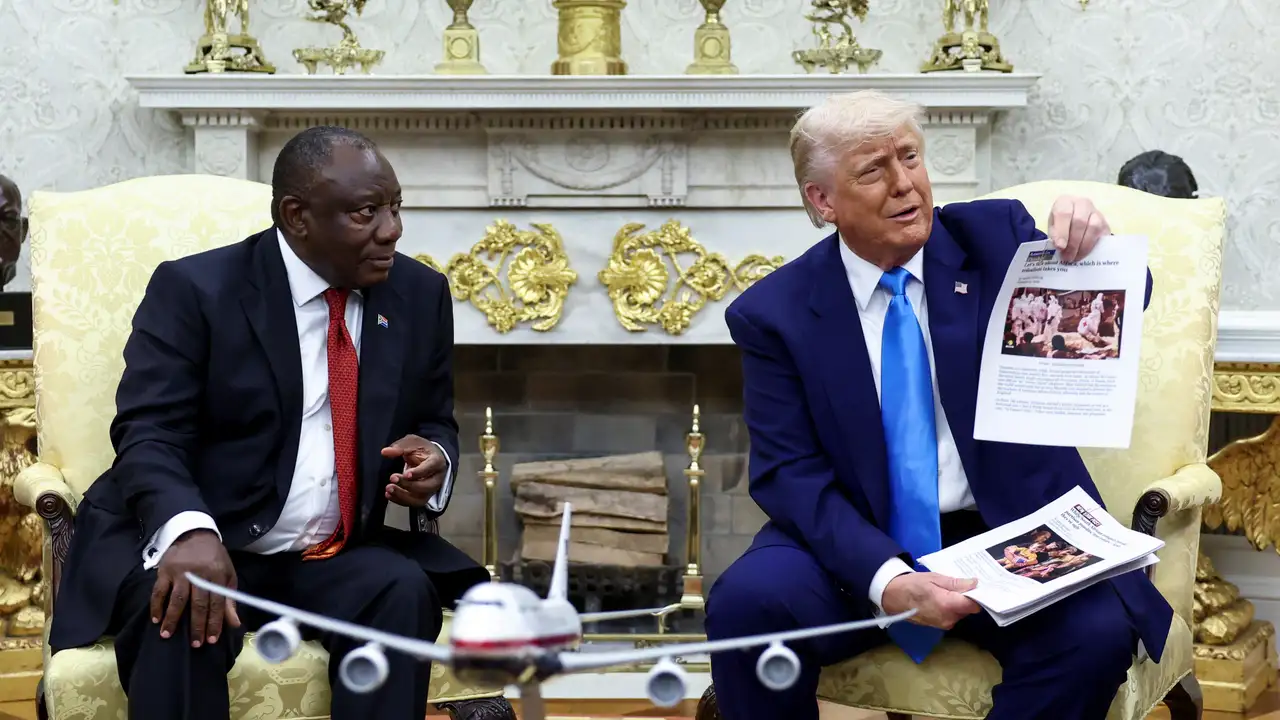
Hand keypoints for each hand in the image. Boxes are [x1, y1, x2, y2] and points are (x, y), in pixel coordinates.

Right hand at [150, 529, 239, 646]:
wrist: (195, 533)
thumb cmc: (214, 558)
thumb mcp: (228, 574)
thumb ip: (230, 599)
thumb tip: (235, 624)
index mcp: (218, 575)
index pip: (217, 603)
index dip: (215, 622)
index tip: (211, 640)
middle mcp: (199, 574)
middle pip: (198, 604)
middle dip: (197, 626)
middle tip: (195, 644)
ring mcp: (180, 572)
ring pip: (177, 599)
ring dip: (172, 619)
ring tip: (168, 635)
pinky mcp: (165, 570)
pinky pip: (159, 591)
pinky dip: (156, 606)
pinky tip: (156, 619)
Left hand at [380, 434, 445, 506]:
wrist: (429, 458)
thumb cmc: (422, 450)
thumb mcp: (412, 443)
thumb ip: (400, 447)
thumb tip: (385, 452)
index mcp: (437, 461)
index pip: (430, 468)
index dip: (419, 472)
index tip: (405, 474)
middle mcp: (437, 478)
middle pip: (426, 487)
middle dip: (408, 485)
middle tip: (392, 478)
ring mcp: (431, 489)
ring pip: (420, 499)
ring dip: (403, 496)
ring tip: (388, 489)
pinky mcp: (424, 496)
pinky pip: (414, 503)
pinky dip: (400, 500)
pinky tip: (389, 495)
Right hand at [881, 572, 980, 630]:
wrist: (892, 597)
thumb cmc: (912, 585)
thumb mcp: (934, 578)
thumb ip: (955, 583)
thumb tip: (974, 584)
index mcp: (948, 605)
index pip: (974, 605)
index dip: (978, 596)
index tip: (977, 587)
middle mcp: (948, 619)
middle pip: (968, 609)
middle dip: (965, 598)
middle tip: (958, 584)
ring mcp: (943, 624)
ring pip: (960, 613)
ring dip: (957, 603)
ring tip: (946, 591)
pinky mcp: (939, 626)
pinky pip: (952, 616)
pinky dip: (950, 608)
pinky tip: (940, 598)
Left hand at [1047, 195, 1110, 263]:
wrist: (1074, 223)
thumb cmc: (1061, 225)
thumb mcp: (1052, 228)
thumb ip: (1055, 235)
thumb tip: (1060, 246)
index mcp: (1065, 202)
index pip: (1063, 213)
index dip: (1062, 231)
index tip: (1060, 247)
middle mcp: (1082, 204)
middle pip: (1079, 221)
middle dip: (1073, 242)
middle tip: (1067, 257)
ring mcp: (1096, 212)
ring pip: (1093, 227)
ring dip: (1084, 246)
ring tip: (1075, 257)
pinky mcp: (1105, 223)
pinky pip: (1102, 234)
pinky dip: (1093, 246)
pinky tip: (1085, 254)